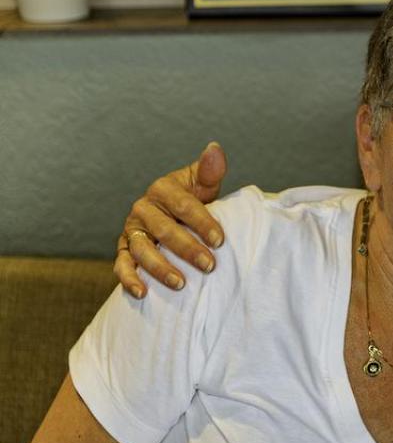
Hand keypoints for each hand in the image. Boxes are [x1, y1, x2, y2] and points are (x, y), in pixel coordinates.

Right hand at [114, 142, 227, 298]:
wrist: (171, 215)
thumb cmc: (192, 200)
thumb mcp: (201, 185)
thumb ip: (209, 171)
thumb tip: (215, 148)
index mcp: (162, 189)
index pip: (183, 205)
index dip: (202, 222)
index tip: (221, 240)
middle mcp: (143, 208)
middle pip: (164, 230)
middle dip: (187, 249)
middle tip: (209, 265)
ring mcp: (131, 230)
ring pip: (142, 250)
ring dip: (160, 268)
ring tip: (181, 284)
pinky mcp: (124, 249)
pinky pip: (121, 265)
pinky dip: (129, 279)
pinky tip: (142, 294)